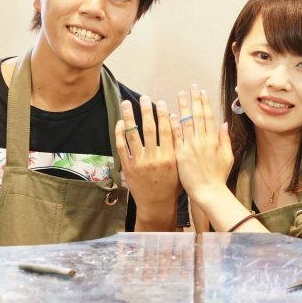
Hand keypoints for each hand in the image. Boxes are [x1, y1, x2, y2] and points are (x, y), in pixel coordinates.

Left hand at [115, 97, 179, 229]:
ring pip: (132, 134)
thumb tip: (177, 123)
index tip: (161, 102)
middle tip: (144, 98)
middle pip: (149, 129)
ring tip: (127, 103)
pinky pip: (122, 147)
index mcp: (170, 157)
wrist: (157, 204)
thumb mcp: (181, 166)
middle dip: (146, 111)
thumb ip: (180, 146)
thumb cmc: (172, 185)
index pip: (166, 130)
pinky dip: (120, 133)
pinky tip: (120, 123)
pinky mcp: (128, 167)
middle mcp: (154, 158)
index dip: (163, 115)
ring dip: (129, 116)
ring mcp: (139, 162)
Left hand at [172, 85, 232, 203]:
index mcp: (214, 140)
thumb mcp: (227, 157)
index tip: (202, 91)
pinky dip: (173, 124)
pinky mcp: (180, 155)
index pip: (209, 116)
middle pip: (197, 115)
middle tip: (191, 87)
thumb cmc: (218, 177)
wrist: (208, 193)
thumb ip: (225, 139)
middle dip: (194, 99)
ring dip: (182, 107)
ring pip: (185, 122)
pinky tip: (170, 114)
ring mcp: (190, 147)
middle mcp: (202, 141)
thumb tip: (224, 123)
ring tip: (180, 94)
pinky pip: (176, 136)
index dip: (205, 102)